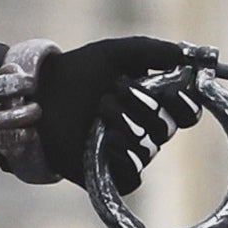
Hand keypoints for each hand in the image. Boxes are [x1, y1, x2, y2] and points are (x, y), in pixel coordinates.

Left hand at [30, 35, 222, 189]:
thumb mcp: (115, 53)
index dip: (184, 103)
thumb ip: (151, 51)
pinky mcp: (109, 174)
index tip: (171, 90)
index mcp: (152, 102)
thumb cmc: (78, 73)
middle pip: (165, 128)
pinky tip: (105, 140)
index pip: (186, 112)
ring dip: (122, 124)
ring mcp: (128, 153)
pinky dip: (122, 157)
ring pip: (147, 149)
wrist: (40, 95)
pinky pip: (133, 176)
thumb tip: (184, 56)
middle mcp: (144, 130)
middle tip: (112, 90)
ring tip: (97, 110)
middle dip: (139, 105)